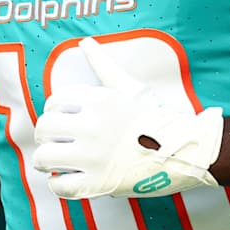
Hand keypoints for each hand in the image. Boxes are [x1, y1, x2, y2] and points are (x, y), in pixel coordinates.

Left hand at [32, 37, 224, 200]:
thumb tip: (85, 42)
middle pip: (45, 128)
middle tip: (54, 142)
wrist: (185, 150)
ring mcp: (94, 156)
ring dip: (45, 161)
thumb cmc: (156, 118)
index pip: (54, 102)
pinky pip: (60, 187)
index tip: (62, 120)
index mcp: (98, 101)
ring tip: (54, 163)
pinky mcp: (98, 184)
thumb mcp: (129, 87)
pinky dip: (58, 186)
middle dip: (45, 136)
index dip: (53, 112)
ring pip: (45, 157)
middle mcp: (93, 126)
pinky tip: (65, 179)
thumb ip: (103, 65)